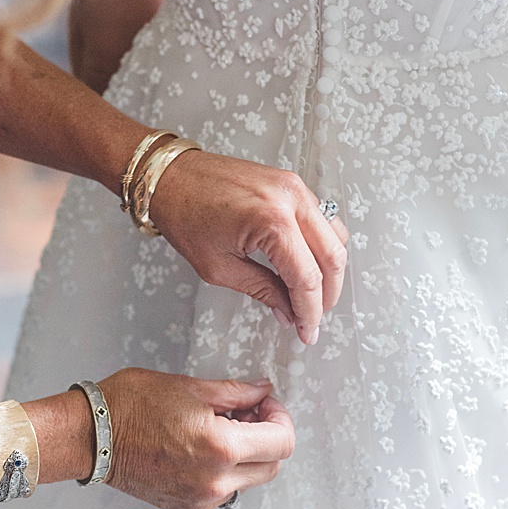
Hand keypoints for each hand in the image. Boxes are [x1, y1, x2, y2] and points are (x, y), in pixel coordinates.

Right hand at [96, 368, 294, 508]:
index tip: (265, 404)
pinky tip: (204, 447)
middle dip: (269, 437)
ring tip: (223, 428)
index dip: (280, 418)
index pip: (282, 443)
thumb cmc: (131, 406)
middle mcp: (215, 482)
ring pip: (250, 480)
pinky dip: (226, 470)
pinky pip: (225, 491)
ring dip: (248, 455)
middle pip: (273, 466)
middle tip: (248, 414)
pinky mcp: (186, 508)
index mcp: (221, 449)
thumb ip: (237, 393)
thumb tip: (263, 392)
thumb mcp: (192, 388)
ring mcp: (201, 500)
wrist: (90, 437)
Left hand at [144, 151, 350, 343]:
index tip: (308, 332)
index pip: (307, 278)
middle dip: (327, 295)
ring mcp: (296, 187)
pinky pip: (324, 219)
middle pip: (332, 257)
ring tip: (311, 294)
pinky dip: (322, 246)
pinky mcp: (293, 184)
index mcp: (271, 221)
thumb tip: (288, 313)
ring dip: (329, 270)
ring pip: (336, 237)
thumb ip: (262, 290)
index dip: (310, 311)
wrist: (171, 176)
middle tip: (313, 318)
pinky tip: (306, 264)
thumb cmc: (184, 215)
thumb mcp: (219, 267)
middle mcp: (291, 199)